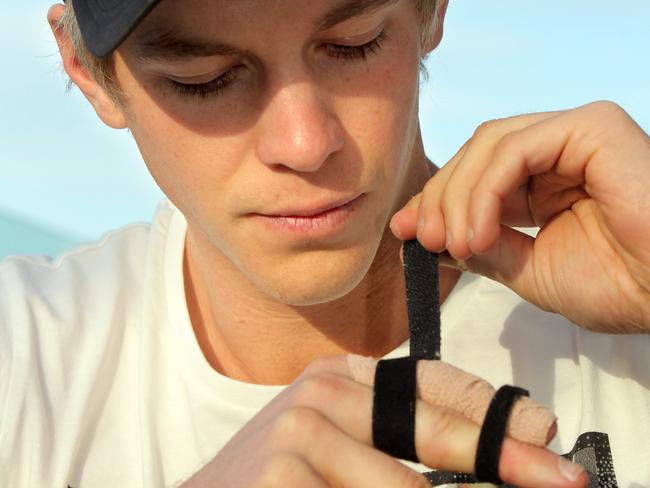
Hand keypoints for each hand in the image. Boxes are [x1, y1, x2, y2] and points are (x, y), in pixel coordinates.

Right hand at [181, 355, 585, 486]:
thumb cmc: (277, 482)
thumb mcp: (335, 447)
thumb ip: (392, 445)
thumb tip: (483, 471)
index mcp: (336, 376)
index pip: (426, 380)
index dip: (488, 408)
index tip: (542, 428)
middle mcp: (321, 392)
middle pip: (432, 428)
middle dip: (503, 458)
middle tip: (560, 480)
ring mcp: (301, 431)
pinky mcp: (285, 474)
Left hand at [391, 101, 649, 332]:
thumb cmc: (617, 285)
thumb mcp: (526, 268)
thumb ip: (479, 248)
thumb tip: (425, 240)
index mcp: (545, 178)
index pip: (475, 173)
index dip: (436, 200)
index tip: (406, 232)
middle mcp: (559, 150)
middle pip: (476, 153)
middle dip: (439, 197)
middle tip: (422, 239)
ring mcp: (576, 133)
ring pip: (489, 145)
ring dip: (457, 196)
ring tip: (452, 243)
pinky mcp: (592, 127)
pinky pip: (515, 149)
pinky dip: (484, 190)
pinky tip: (475, 232)